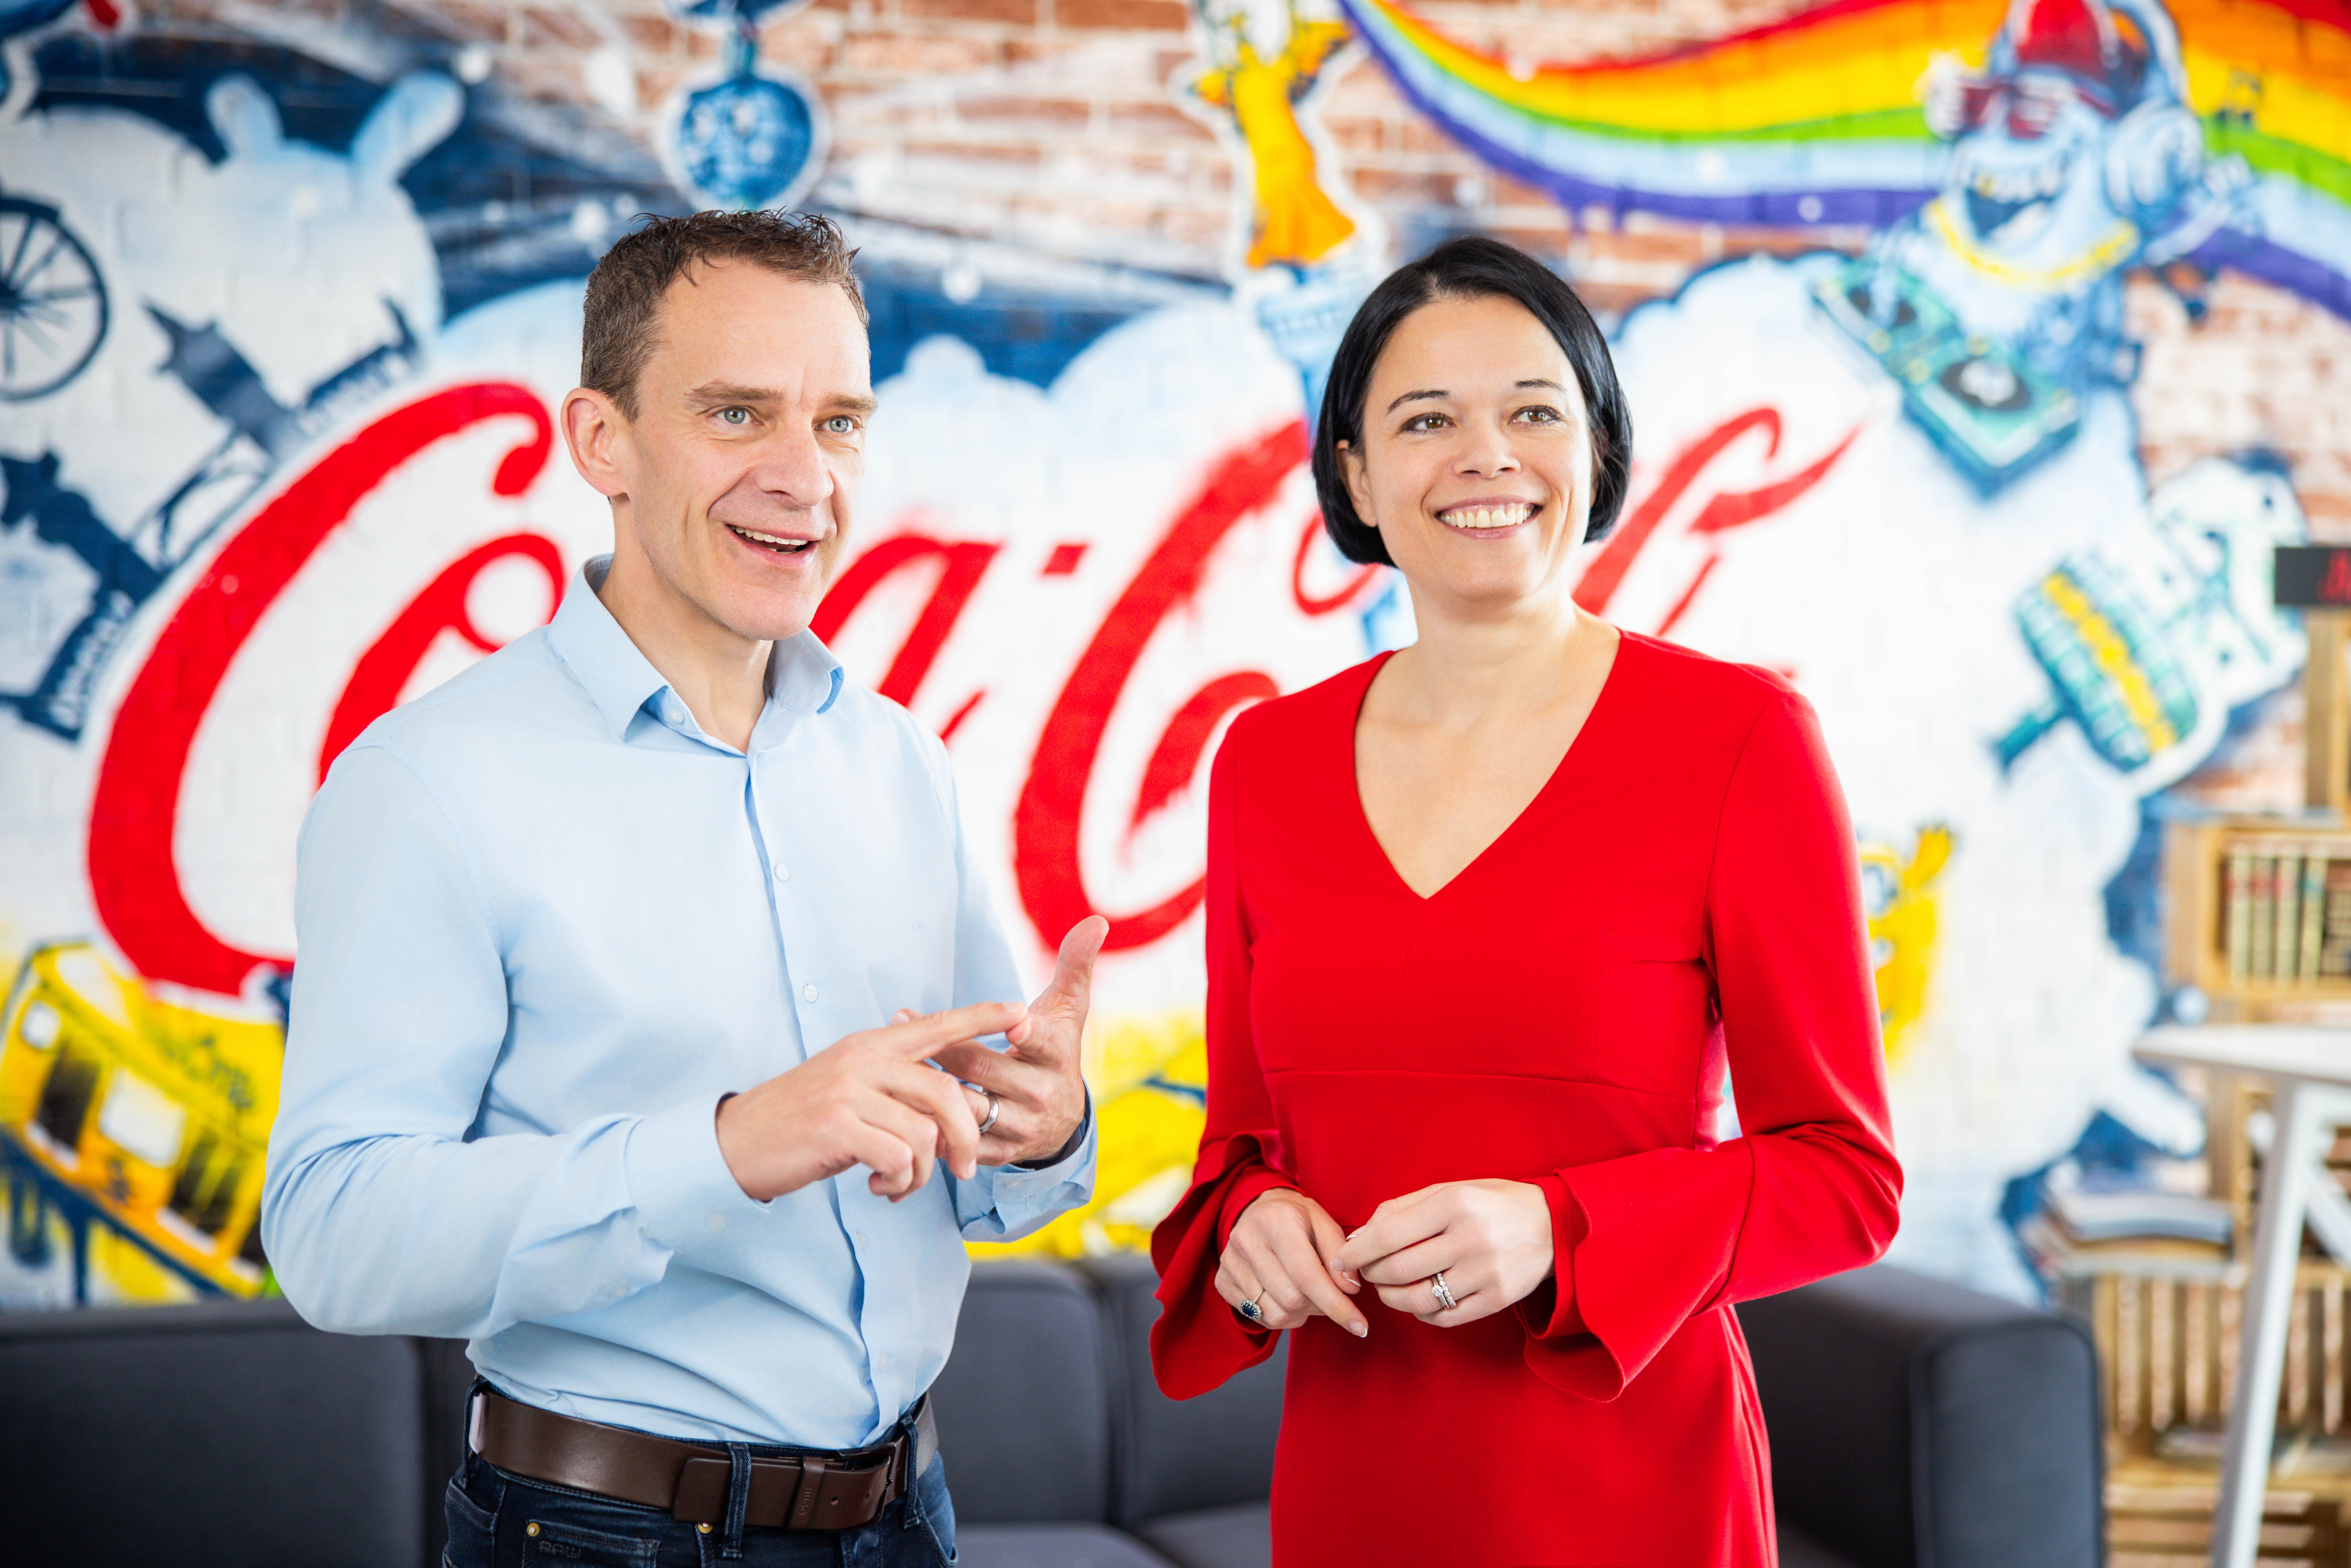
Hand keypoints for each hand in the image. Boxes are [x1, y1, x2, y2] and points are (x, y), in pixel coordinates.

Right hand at [715, 1001, 1025, 1202]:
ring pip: (924, 1134)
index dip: (981, 1018)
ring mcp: (849, 1091)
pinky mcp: (837, 1126)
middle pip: (946, 1093)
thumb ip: (898, 1091)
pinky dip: (899, 1182)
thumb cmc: (801, 1122)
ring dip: (923, 1172)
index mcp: (870, 1045)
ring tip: (900, 1185)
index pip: (937, 1025)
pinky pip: (898, 1158)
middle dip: (966, 1138)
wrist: (736, 1142)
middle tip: (964, 1171)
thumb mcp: (850, 1091)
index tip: (1020, 1013)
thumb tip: (955, 1115)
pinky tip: (879, 1188)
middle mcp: (863, 1059)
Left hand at [927, 916, 1106, 1165]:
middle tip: (902, 1022)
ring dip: (929, 1085)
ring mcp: (1021, 1127)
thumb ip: (1075, 964)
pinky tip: (904, 1104)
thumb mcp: (1068, 1010)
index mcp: (1058, 1056)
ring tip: (895, 1062)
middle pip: (984, 1068)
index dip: (1029, 1034)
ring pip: (967, 1107)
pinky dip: (931, 1123)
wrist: (1061, 1118)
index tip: (1016, 1022)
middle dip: (942, 1046)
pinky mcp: (1000, 1154)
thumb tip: (1097, 920)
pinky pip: (958, 1142)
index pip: (1044, 1043)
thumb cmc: (1054, 1050)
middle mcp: (1042, 1094)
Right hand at [1217, 1188, 1367, 1337]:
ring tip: (1308, 1294)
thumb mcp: (1324, 1222)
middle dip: (1321, 1307)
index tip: (1361, 1327)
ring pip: (1276, 1313)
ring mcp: (1230, 1263)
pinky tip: (1287, 1296)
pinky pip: (1260, 1317)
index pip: (1308, 1276)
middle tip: (1331, 1296)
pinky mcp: (1223, 1281)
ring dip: (1302, 1314)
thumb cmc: (1297, 1218)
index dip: (1337, 1305)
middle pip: (1292, 1299)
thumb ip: (1339, 1253)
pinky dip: (1283, 1316)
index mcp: (1277, 1222)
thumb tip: (1350, 1289)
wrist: (1258, 1209)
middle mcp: (1247, 1241)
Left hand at [1334, 1180, 1554, 1325]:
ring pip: (1418, 1300)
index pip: (1389, 1234)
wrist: (1553, 1224)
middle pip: (1399, 1270)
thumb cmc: (1491, 1203)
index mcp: (1454, 1203)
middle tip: (1366, 1272)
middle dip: (1371, 1274)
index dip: (1358, 1251)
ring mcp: (1485, 1272)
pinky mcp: (1497, 1299)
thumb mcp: (1449, 1190)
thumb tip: (1360, 1235)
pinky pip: (1445, 1317)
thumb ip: (1402, 1208)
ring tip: (1388, 1288)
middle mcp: (1470, 1238)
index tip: (1341, 1258)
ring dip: (1392, 1298)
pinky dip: (1422, 1313)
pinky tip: (1419, 1300)